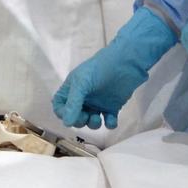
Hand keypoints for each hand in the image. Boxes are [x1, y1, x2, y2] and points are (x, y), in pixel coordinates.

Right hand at [53, 7, 176, 129]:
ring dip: (93, 124)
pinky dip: (109, 124)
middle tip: (85, 116)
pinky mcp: (112, 107)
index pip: (60, 105)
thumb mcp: (82, 82)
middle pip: (75, 117)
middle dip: (79, 121)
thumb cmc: (100, 68)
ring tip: (97, 118)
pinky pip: (108, 121)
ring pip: (91, 121)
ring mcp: (98, 103)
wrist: (126, 63)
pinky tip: (111, 119)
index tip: (69, 116)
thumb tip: (66, 123)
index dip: (62, 113)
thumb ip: (73, 103)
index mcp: (73, 88)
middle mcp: (84, 97)